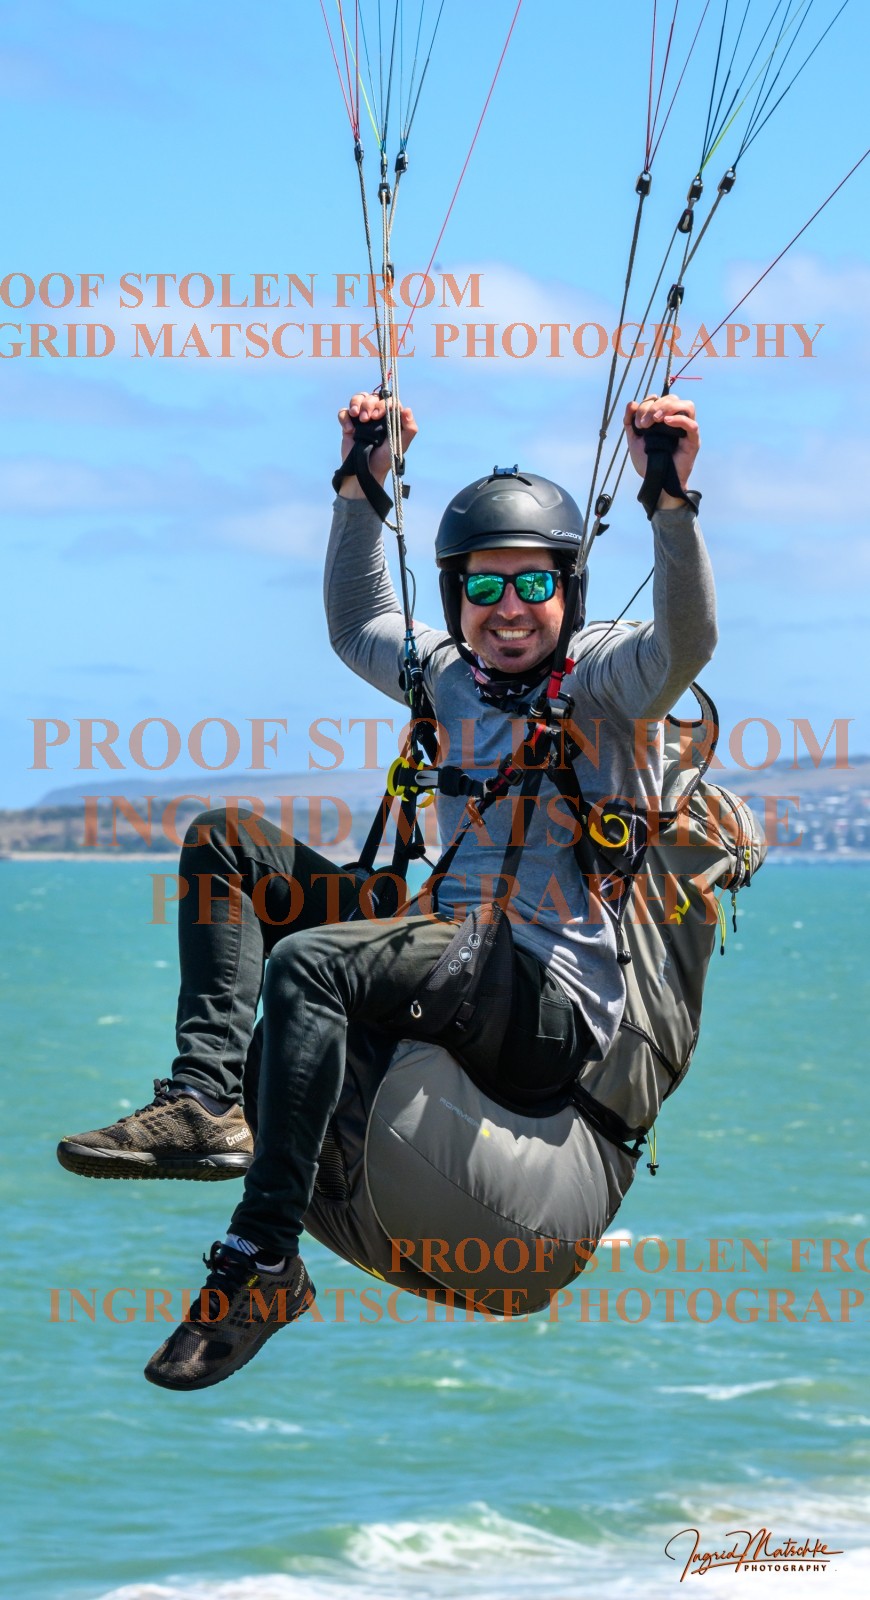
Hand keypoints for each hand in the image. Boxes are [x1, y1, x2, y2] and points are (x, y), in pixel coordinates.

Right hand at [337, 391, 417, 497]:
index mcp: (390, 416)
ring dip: (356, 403)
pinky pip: (344, 412)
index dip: (383, 403)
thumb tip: (407, 410)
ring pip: (358, 398)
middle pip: (372, 397)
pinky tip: (349, 429)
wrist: (367, 471)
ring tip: (357, 416)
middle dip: (369, 405)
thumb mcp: (401, 444)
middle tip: (367, 419)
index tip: (378, 415)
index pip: (388, 400)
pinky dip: (345, 417)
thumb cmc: (386, 458)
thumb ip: (409, 429)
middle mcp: (377, 414)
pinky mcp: (349, 425)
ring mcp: (362, 418)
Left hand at [623, 392, 699, 509]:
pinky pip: (692, 425)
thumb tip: (631, 403)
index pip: (659, 399)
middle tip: (644, 423)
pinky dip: (680, 420)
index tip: (637, 422)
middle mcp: (676, 421)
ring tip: (655, 420)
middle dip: (655, 406)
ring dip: (668, 408)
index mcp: (663, 418)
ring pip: (687, 405)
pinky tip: (666, 422)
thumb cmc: (647, 461)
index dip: (646, 404)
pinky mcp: (693, 441)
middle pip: (672, 399)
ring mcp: (686, 430)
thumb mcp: (634, 440)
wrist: (656, 481)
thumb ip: (630, 422)